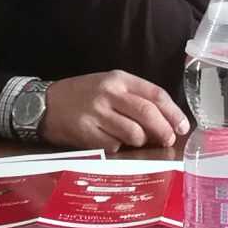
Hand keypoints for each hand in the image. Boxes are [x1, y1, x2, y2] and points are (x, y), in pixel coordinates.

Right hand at [42, 71, 188, 150]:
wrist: (44, 103)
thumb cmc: (82, 94)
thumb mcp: (109, 84)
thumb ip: (135, 96)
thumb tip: (165, 119)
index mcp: (119, 79)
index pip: (155, 94)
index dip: (173, 112)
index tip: (183, 126)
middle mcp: (109, 93)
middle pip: (147, 113)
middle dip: (164, 130)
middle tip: (169, 140)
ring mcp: (96, 113)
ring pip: (134, 133)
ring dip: (142, 142)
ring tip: (139, 142)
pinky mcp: (86, 133)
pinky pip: (114, 146)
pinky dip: (119, 148)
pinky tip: (114, 143)